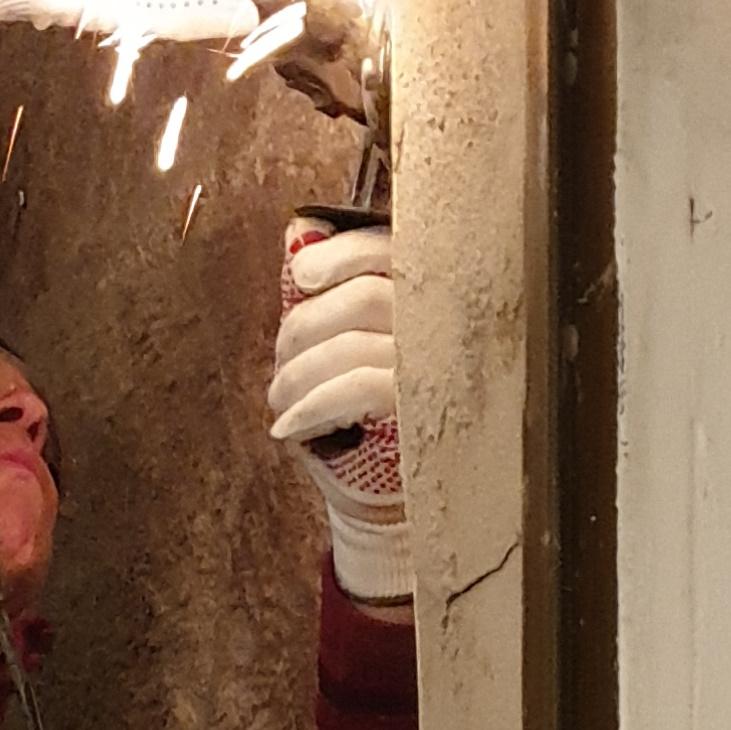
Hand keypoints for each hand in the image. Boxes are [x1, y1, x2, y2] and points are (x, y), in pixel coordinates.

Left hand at [268, 216, 409, 602]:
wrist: (399, 499)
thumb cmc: (373, 410)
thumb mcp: (355, 343)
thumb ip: (336, 287)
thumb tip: (299, 230)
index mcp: (436, 298)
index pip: (396, 250)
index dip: (345, 253)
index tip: (301, 275)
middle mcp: (451, 327)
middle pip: (367, 297)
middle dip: (304, 328)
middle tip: (280, 363)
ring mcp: (442, 370)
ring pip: (354, 343)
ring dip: (298, 373)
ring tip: (279, 399)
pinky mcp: (427, 413)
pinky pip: (357, 388)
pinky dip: (310, 405)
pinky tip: (286, 427)